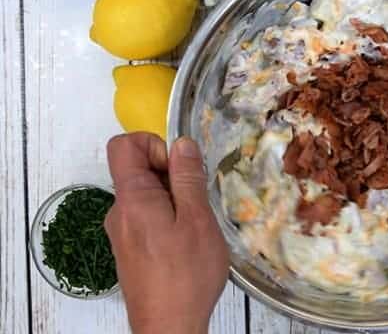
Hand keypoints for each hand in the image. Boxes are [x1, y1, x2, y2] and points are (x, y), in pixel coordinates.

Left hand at [106, 133, 228, 333]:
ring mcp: (122, 231)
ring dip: (173, 199)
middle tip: (196, 201)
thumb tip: (181, 143)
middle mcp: (119, 211)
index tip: (180, 170)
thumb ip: (187, 178)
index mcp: (131, 198)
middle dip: (170, 174)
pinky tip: (186, 242)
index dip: (154, 146)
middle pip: (137, 169)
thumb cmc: (186, 275)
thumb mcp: (196, 219)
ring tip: (194, 225)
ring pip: (146, 195)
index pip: (124, 145)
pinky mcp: (130, 248)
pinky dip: (167, 217)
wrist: (168, 327)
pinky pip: (146, 216)